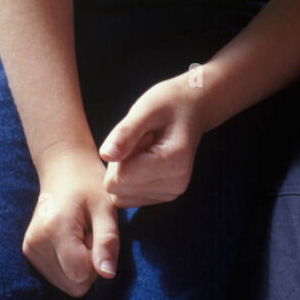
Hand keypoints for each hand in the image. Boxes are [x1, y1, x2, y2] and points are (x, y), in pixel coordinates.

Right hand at [23, 143, 119, 296]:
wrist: (63, 167)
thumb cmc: (89, 184)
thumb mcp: (106, 207)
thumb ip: (107, 241)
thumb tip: (107, 275)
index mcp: (55, 229)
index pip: (81, 275)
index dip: (97, 259)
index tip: (96, 232)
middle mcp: (35, 242)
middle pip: (74, 283)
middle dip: (89, 264)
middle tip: (90, 231)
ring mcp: (29, 248)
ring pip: (66, 283)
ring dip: (79, 263)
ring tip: (81, 232)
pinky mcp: (28, 251)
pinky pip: (58, 276)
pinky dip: (69, 262)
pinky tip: (71, 238)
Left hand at [99, 72, 209, 207]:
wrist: (193, 107)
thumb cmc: (169, 103)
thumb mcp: (147, 108)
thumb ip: (126, 132)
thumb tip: (106, 155)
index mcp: (173, 163)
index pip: (119, 178)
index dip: (120, 152)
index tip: (141, 133)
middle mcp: (175, 184)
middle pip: (117, 188)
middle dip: (121, 162)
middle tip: (143, 139)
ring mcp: (172, 193)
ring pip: (120, 195)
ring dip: (125, 170)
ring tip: (146, 147)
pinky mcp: (165, 195)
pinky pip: (128, 196)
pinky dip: (130, 178)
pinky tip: (146, 158)